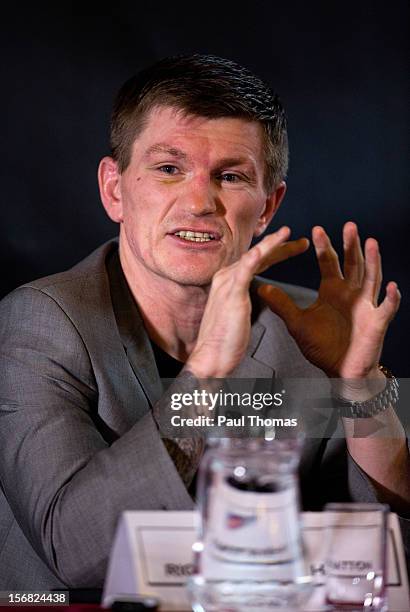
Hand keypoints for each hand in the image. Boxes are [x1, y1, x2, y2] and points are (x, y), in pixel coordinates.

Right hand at [187, 227, 308, 377]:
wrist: (211, 356)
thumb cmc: (225, 340)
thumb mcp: (239, 312)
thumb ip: (246, 297)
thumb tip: (259, 292)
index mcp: (231, 281)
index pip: (258, 261)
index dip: (278, 252)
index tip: (296, 247)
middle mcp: (227, 277)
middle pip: (259, 255)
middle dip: (281, 246)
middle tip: (304, 241)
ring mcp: (228, 284)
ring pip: (253, 258)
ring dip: (271, 244)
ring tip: (287, 234)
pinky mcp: (231, 294)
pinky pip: (243, 272)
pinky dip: (253, 259)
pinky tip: (262, 250)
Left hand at [258, 222, 400, 381]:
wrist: (339, 369)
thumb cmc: (322, 346)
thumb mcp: (297, 323)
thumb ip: (281, 305)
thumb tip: (261, 286)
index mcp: (332, 290)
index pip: (329, 262)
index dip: (323, 246)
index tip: (316, 230)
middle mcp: (351, 293)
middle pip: (353, 263)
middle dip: (351, 245)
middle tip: (349, 225)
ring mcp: (366, 306)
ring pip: (372, 278)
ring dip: (373, 261)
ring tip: (371, 243)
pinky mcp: (376, 322)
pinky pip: (385, 309)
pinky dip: (390, 298)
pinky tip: (391, 287)